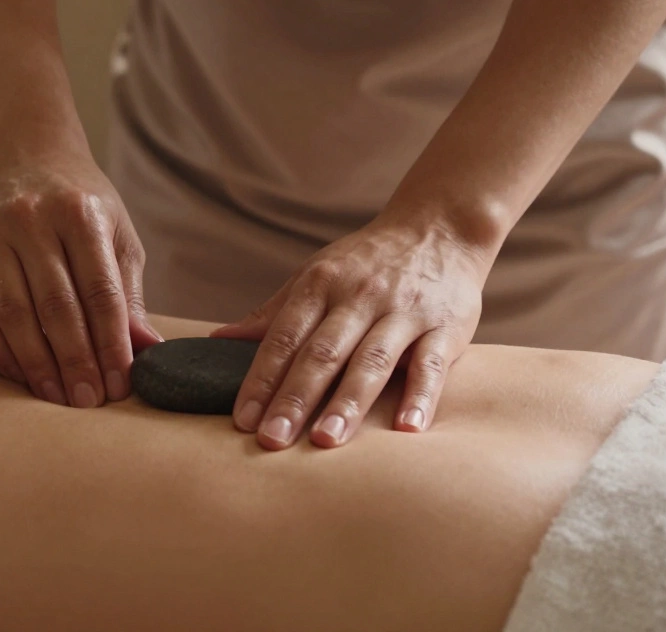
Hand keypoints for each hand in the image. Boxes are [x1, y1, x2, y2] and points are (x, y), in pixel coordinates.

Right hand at [0, 133, 162, 407]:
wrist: (22, 153)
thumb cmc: (79, 200)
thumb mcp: (115, 232)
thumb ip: (128, 291)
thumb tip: (146, 347)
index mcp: (80, 214)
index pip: (100, 291)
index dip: (111, 343)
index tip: (120, 383)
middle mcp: (33, 220)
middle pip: (56, 307)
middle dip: (76, 361)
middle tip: (88, 401)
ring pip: (14, 314)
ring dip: (36, 364)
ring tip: (56, 397)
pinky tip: (20, 375)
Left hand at [212, 213, 492, 449]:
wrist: (439, 226)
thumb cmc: (366, 261)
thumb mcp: (315, 275)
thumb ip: (272, 312)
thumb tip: (218, 339)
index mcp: (320, 285)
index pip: (283, 338)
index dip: (261, 379)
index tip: (243, 420)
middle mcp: (359, 297)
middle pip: (321, 353)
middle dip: (294, 398)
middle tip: (272, 440)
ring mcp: (403, 311)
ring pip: (371, 361)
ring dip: (347, 403)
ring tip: (325, 440)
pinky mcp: (447, 327)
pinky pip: (431, 364)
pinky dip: (421, 395)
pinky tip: (407, 428)